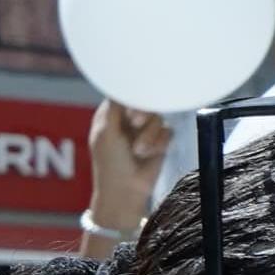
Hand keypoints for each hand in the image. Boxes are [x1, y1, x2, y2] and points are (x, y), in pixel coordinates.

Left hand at [87, 101, 172, 237]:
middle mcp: (128, 120)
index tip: (130, 105)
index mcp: (111, 114)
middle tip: (136, 123)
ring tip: (139, 151)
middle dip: (142, 115)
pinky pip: (168, 132)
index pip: (124, 94)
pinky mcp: (159, 142)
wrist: (126, 191)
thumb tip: (121, 84)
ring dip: (150, 135)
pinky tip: (150, 154)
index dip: (131, 97)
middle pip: (145, 102)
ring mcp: (145, 131)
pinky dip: (160, 143)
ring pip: (158, 118)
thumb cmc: (110, 163)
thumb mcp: (106, 132)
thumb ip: (114, 107)